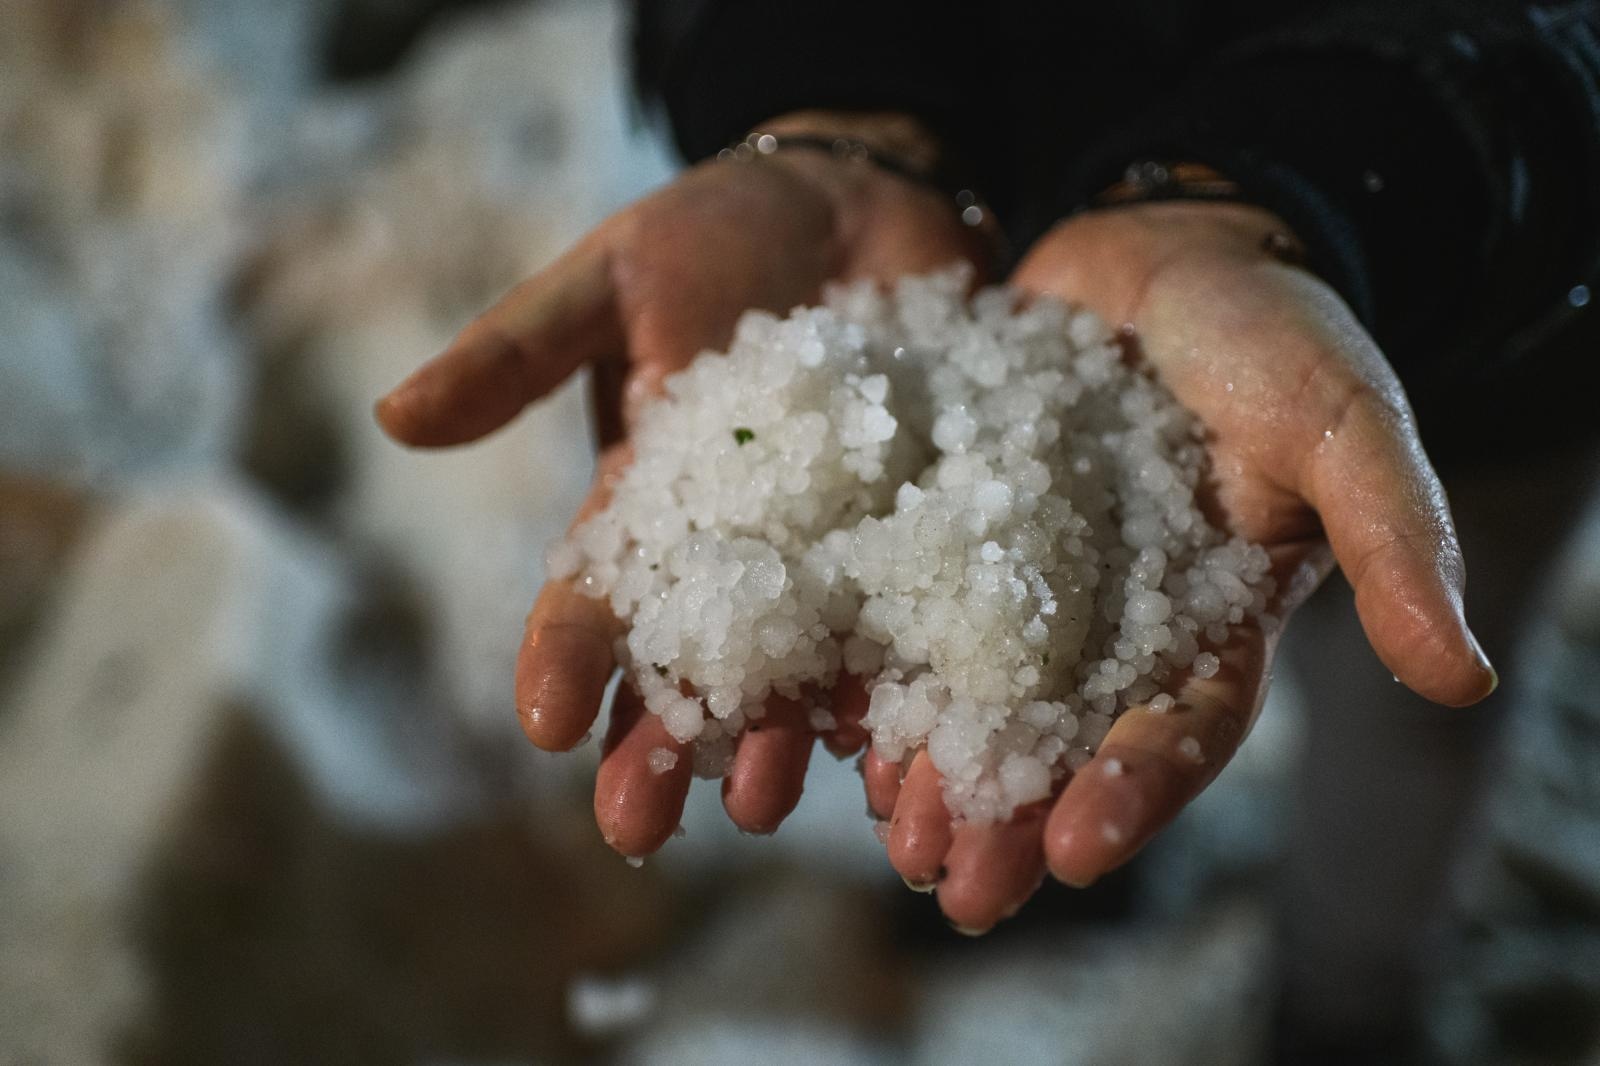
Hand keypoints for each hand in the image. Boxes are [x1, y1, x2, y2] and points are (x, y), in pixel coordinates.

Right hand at [375, 112, 991, 856]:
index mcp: (649, 502)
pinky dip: (902, 691)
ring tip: (757, 807)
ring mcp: (830, 552)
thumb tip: (393, 416)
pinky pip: (912, 627)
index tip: (545, 722)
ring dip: (771, 744)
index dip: (567, 656)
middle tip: (638, 827)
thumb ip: (520, 351)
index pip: (596, 593)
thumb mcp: (613, 277)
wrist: (865, 199)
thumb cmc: (723, 233)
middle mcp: (736, 550)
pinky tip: (891, 749)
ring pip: (795, 670)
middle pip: (691, 661)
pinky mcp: (924, 536)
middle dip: (662, 743)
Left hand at [867, 200, 1497, 930]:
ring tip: (887, 828)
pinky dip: (873, 649)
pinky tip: (825, 705)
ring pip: (973, 687)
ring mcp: (1024, 574)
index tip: (1074, 850)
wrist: (1171, 246)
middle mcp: (1112, 620)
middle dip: (1011, 813)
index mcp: (1212, 621)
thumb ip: (1393, 538)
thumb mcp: (1342, 423)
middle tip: (958, 889)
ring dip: (931, 763)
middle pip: (1060, 735)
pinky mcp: (953, 520)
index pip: (1181, 725)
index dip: (1133, 787)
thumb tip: (1461, 678)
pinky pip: (909, 595)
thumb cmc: (1275, 331)